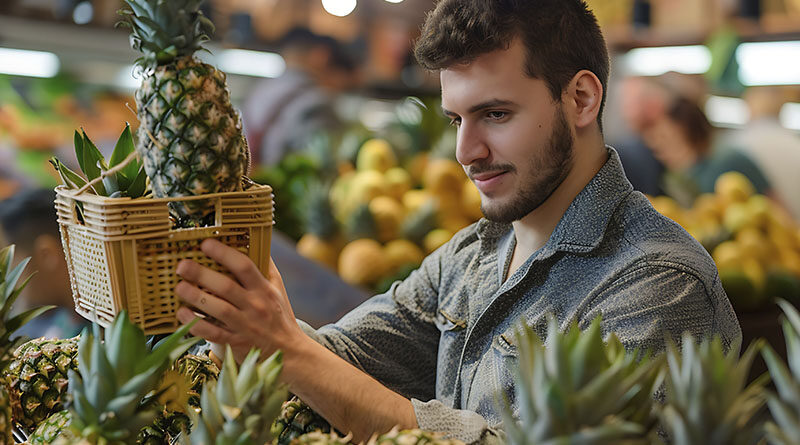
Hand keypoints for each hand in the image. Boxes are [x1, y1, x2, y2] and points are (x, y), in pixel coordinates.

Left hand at [175, 238, 303, 362]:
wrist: (288, 350)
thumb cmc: (279, 314)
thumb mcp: (277, 288)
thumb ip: (265, 266)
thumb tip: (253, 242)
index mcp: (264, 288)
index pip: (245, 266)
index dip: (224, 254)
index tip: (206, 244)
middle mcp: (255, 305)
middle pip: (226, 286)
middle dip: (202, 274)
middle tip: (182, 265)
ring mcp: (245, 325)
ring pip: (218, 309)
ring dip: (196, 297)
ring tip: (179, 287)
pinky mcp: (236, 342)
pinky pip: (213, 333)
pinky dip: (196, 324)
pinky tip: (182, 314)